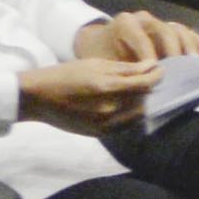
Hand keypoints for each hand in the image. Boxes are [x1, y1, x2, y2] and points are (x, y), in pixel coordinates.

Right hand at [17, 57, 157, 132]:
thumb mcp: (95, 65)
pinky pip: (127, 125)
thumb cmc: (65, 75)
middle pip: (145, 101)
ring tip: (144, 92)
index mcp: (107, 87)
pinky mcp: (101, 134)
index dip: (157, 76)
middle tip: (154, 80)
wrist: (37, 97)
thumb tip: (151, 66)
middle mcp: (109, 109)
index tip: (161, 69)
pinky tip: (130, 105)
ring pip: (139, 115)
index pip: (145, 84)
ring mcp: (106, 124)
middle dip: (152, 90)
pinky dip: (133, 115)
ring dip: (144, 104)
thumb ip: (125, 69)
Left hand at [77, 10, 198, 66]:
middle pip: (166, 31)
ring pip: (180, 31)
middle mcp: (144, 19)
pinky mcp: (170, 29)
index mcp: (125, 24)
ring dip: (190, 47)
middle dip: (175, 51)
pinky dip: (198, 43)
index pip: (142, 39)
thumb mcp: (105, 63)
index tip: (156, 73)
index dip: (150, 56)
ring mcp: (160, 22)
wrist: (100, 43)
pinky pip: (188, 33)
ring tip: (196, 64)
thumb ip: (122, 72)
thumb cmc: (102, 54)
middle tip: (183, 68)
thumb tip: (140, 88)